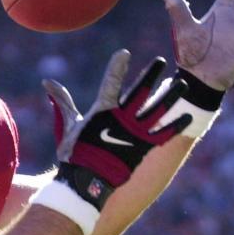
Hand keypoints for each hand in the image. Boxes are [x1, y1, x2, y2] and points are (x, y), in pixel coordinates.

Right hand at [44, 50, 189, 190]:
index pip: (111, 82)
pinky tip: (187, 115)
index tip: (124, 53)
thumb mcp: (68, 125)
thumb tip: (46, 81)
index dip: (118, 66)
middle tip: (161, 61)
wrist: (86, 181)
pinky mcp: (144, 146)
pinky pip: (164, 133)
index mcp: (102, 110)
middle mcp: (121, 117)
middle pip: (141, 90)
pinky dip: (176, 124)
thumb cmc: (75, 153)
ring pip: (157, 108)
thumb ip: (62, 101)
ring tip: (182, 84)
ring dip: (171, 95)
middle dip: (151, 74)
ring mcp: (135, 131)